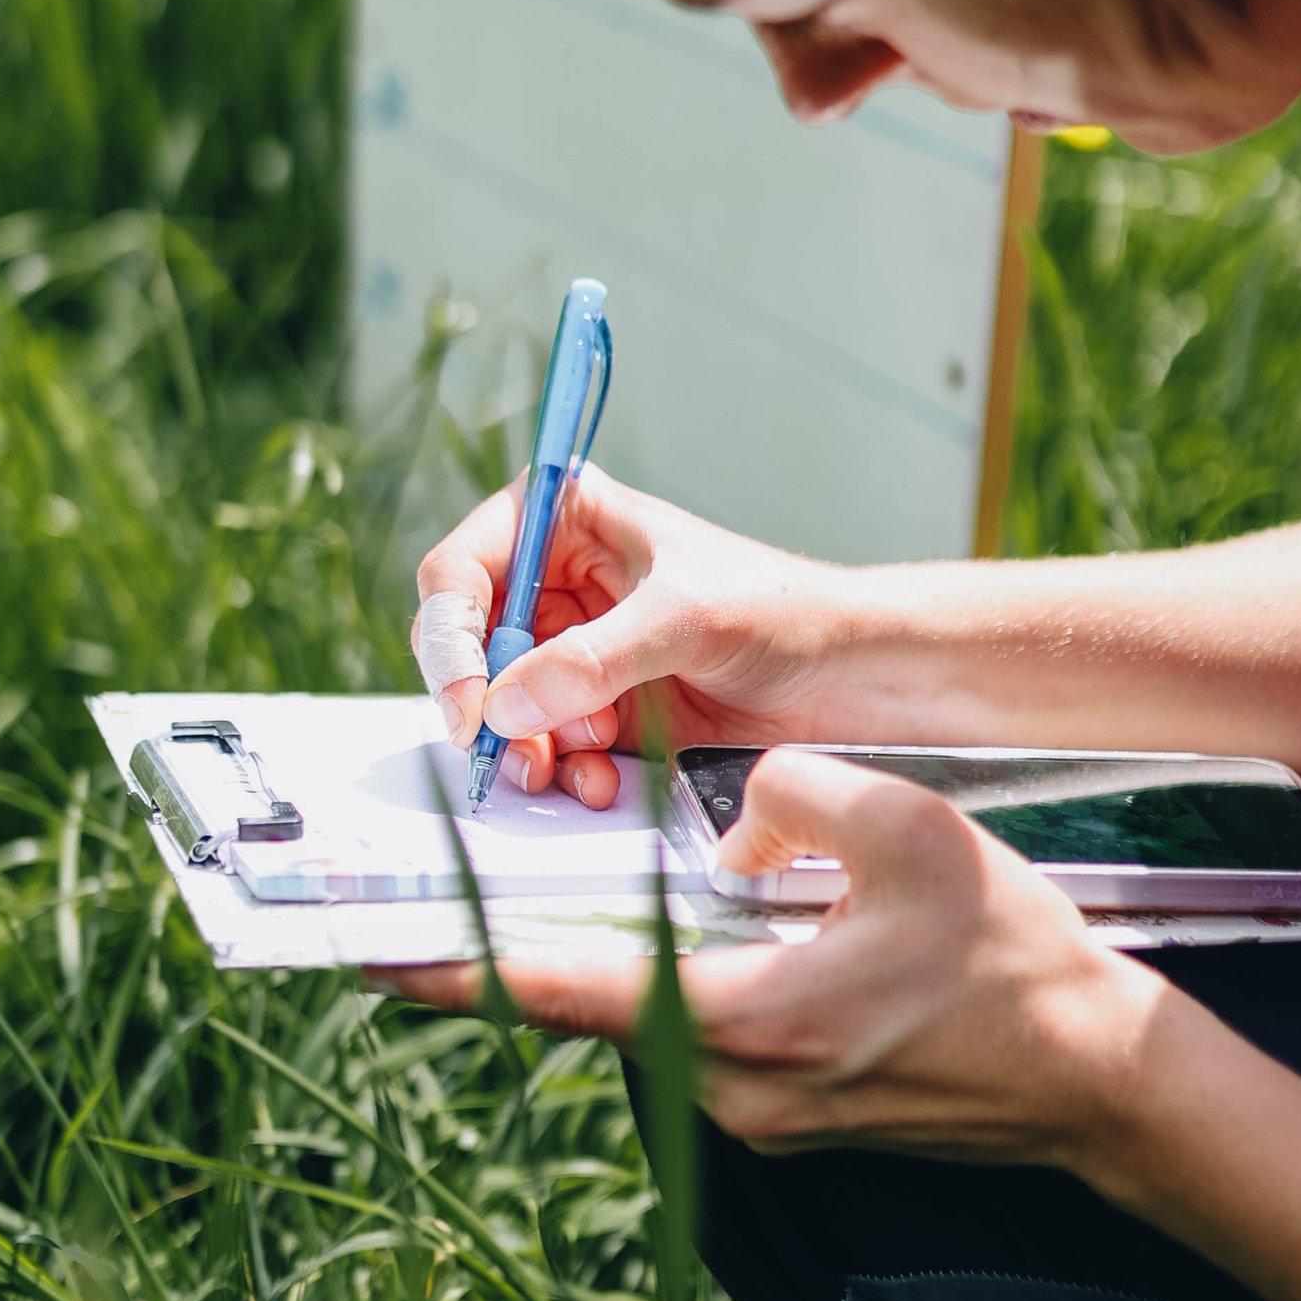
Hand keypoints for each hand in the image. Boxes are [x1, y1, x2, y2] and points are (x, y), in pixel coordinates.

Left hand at [388, 747, 1164, 1167]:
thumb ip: (793, 793)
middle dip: (501, 956)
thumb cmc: (1014, 963)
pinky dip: (653, 983)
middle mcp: (729, 1091)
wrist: (1100, 1083)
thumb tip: (734, 810)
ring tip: (522, 900)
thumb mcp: (911, 833)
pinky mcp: (787, 1111)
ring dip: (584, 965)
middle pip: (581, 1011)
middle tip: (416, 906)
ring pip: (637, 1022)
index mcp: (743, 1024)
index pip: (563, 992)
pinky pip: (690, 1035)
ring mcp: (757, 1115)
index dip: (457, 965)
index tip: (369, 950)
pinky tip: (646, 932)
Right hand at [410, 466, 863, 806]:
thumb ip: (591, 661)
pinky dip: (562, 771)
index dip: (450, 636)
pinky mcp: (596, 712)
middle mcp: (557, 583)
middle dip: (485, 705)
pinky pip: (545, 747)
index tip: (469, 700)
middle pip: (468, 647)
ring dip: (526, 747)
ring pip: (500, 708)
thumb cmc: (781, 611)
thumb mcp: (684, 621)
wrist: (850, 678)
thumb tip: (504, 704)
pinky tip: (599, 780)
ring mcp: (574, 652)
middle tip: (510, 750)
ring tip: (573, 767)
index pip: (462, 570)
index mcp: (565, 521)